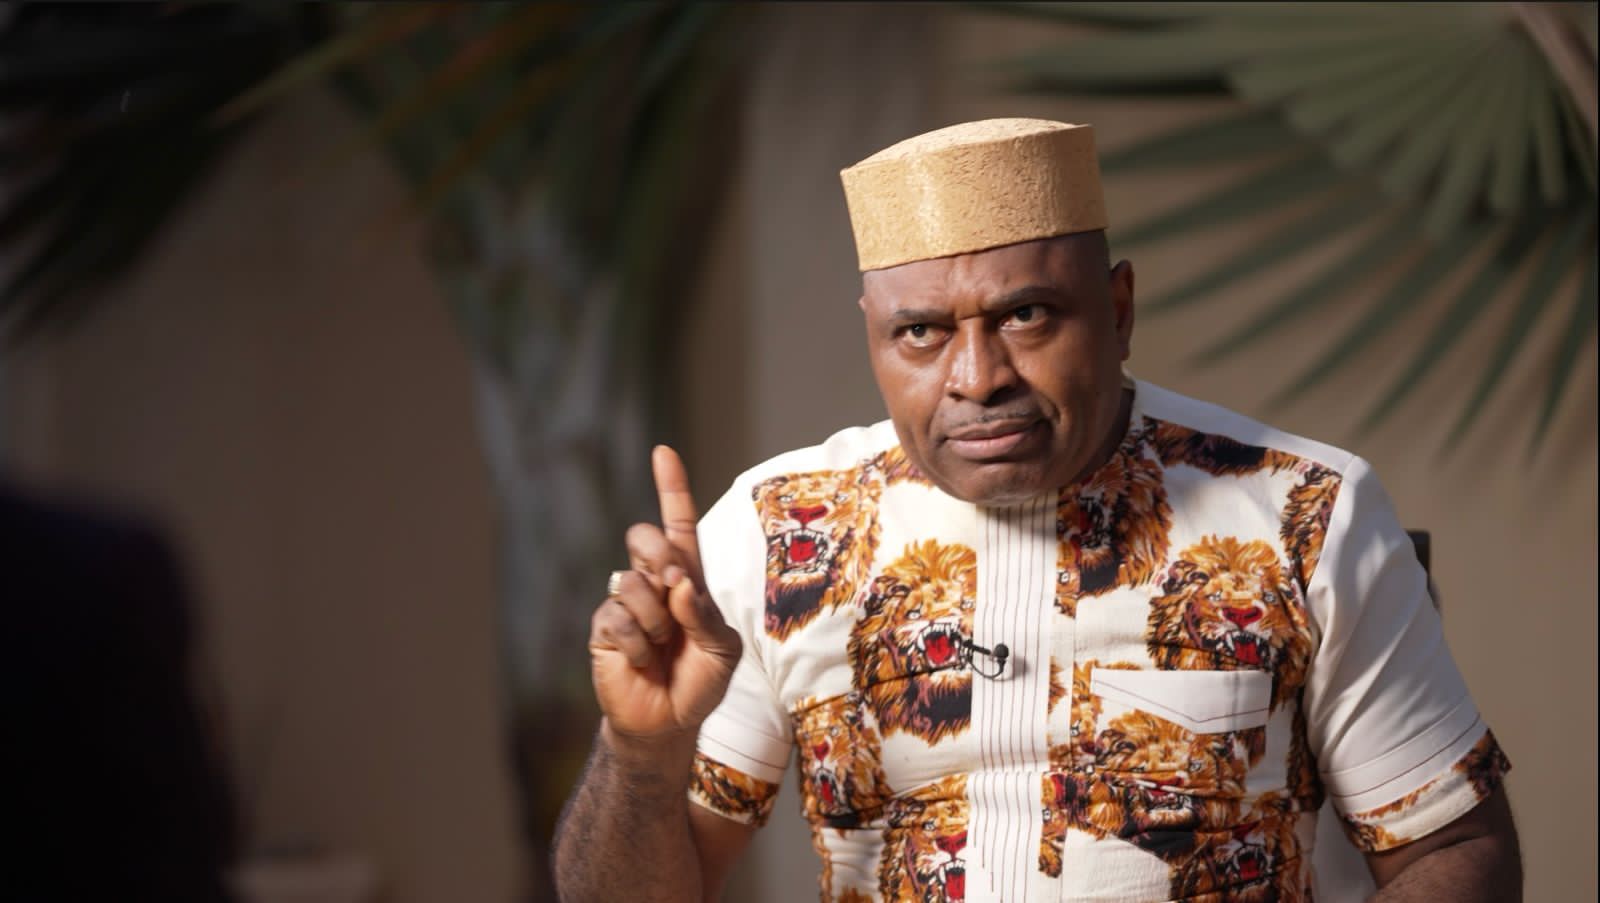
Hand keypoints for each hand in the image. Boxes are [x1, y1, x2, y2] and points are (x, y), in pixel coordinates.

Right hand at [589, 446, 741, 751]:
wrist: (669, 723)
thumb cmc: (700, 681)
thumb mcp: (722, 649)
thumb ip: (706, 614)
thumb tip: (679, 582)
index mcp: (687, 579)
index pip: (678, 524)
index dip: (671, 487)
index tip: (663, 451)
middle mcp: (653, 582)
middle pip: (646, 537)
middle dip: (660, 557)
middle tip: (674, 590)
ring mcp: (625, 602)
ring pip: (635, 582)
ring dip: (656, 621)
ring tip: (660, 648)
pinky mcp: (603, 627)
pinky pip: (619, 618)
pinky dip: (638, 644)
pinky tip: (641, 660)